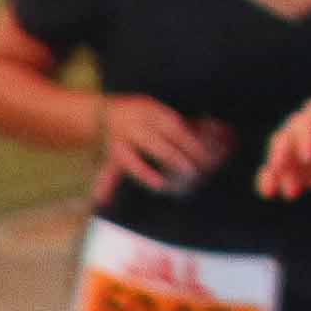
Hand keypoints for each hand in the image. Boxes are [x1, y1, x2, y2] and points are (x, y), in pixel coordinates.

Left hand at [95, 95, 231, 200]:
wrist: (108, 112)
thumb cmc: (115, 144)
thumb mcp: (107, 162)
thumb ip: (107, 181)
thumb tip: (100, 202)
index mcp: (118, 145)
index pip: (130, 161)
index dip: (145, 173)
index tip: (161, 185)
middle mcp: (131, 129)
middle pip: (154, 144)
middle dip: (173, 158)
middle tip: (192, 173)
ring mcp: (146, 116)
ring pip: (171, 128)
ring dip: (190, 143)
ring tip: (205, 158)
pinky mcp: (158, 108)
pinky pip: (180, 117)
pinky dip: (195, 128)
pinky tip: (210, 138)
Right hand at [259, 97, 310, 198]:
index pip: (309, 122)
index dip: (306, 138)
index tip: (309, 158)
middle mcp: (304, 128)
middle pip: (286, 137)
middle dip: (283, 154)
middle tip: (281, 170)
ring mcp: (295, 147)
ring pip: (278, 156)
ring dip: (277, 172)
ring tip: (290, 193)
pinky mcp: (292, 166)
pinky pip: (274, 172)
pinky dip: (269, 180)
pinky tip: (268, 192)